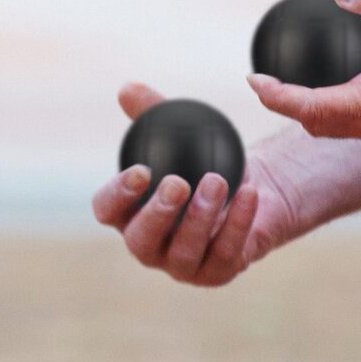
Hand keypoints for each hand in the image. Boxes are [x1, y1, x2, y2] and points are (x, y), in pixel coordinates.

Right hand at [91, 83, 295, 286]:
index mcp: (129, 213)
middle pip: (140, 242)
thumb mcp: (179, 131)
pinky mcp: (216, 272)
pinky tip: (250, 193)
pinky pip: (225, 254)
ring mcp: (183, 265)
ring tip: (218, 180)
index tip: (141, 170)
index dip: (117, 195)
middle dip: (158, 214)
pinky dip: (238, 223)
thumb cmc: (203, 160)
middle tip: (178, 183)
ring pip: (184, 254)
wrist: (253, 187)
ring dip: (200, 217)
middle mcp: (151, 244)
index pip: (107, 210)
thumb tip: (128, 89)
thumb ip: (151, 111)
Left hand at [248, 0, 360, 154]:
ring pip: (342, 129)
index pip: (311, 108)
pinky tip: (350, 88)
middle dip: (290, 105)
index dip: (277, 97)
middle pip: (320, 124)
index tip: (254, 81)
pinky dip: (346, 112)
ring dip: (319, 109)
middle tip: (267, 82)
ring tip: (300, 84)